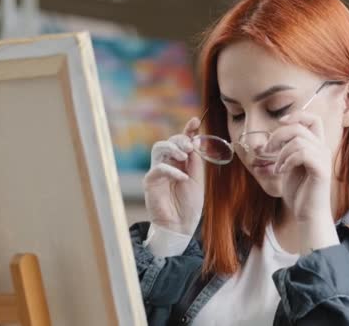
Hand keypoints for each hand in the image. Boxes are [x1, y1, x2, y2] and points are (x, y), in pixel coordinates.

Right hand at [143, 117, 203, 234]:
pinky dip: (171, 170)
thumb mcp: (198, 180)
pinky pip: (158, 169)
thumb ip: (196, 161)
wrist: (180, 227)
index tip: (195, 121)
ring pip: (158, 148)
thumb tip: (195, 140)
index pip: (182, 142)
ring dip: (172, 148)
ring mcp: (157, 172)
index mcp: (180, 163)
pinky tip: (183, 178)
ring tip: (184, 156)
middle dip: (180, 139)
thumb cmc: (189, 206)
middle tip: (190, 147)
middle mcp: (168, 165)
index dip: (188, 130)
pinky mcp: (150, 182)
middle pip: (168, 141)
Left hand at [266, 111, 331, 219]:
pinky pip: (302, 154)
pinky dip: (287, 160)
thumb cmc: (299, 192)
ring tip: (277, 167)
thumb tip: (275, 136)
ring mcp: (323, 159)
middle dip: (279, 135)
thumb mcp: (289, 165)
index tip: (280, 122)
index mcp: (316, 146)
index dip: (296, 115)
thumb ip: (287, 149)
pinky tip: (281, 171)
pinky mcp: (321, 170)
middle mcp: (322, 149)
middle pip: (301, 127)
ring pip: (299, 140)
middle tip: (268, 150)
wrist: (307, 215)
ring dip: (281, 152)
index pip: (313, 119)